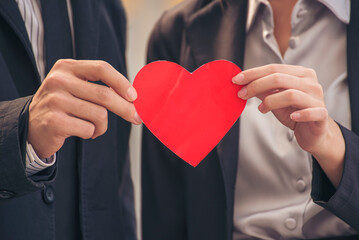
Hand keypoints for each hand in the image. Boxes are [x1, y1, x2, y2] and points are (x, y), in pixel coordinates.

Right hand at [28, 59, 141, 158]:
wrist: (31, 126)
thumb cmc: (62, 106)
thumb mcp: (76, 88)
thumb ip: (100, 88)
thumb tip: (133, 98)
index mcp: (67, 67)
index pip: (102, 68)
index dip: (122, 82)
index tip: (135, 97)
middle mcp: (59, 80)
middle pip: (105, 95)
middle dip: (126, 109)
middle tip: (136, 118)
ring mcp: (55, 100)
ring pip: (99, 115)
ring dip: (102, 126)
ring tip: (93, 128)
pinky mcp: (54, 121)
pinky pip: (88, 129)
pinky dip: (91, 133)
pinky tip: (81, 132)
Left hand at [232, 64, 344, 186]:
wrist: (313, 133)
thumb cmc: (294, 113)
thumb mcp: (275, 100)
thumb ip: (263, 90)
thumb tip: (243, 83)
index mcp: (300, 74)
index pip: (273, 68)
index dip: (253, 73)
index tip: (236, 80)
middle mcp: (310, 82)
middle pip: (279, 78)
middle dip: (256, 85)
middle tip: (242, 94)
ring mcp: (317, 97)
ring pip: (290, 94)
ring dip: (271, 101)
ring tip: (262, 109)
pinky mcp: (322, 114)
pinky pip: (312, 111)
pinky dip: (300, 114)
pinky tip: (291, 117)